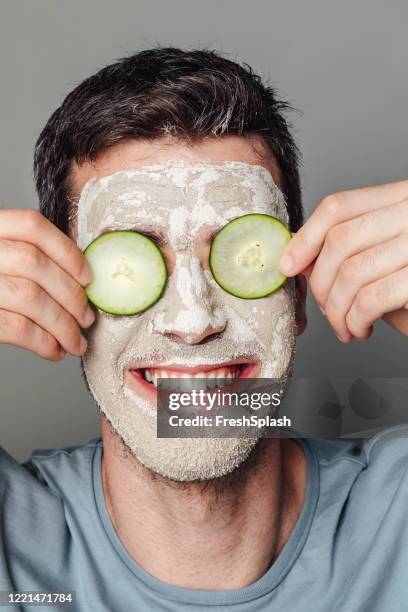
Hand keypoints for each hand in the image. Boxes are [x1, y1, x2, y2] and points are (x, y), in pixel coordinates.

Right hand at [0, 209, 93, 359]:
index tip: (87, 277)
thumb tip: (79, 279)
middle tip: (87, 318)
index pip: (31, 226)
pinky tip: (54, 351)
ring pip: (30, 297)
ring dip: (63, 325)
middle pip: (35, 264)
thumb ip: (23, 258)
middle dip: (71, 295)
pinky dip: (43, 342)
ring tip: (76, 341)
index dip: (66, 251)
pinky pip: (16, 327)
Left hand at [278, 180, 407, 341]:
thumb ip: (351, 253)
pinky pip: (374, 297)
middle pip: (340, 240)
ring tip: (345, 326)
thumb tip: (297, 259)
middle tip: (325, 310)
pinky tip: (361, 328)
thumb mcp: (387, 259)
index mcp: (403, 197)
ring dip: (337, 309)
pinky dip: (356, 319)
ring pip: (353, 272)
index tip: (287, 265)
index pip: (340, 206)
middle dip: (320, 283)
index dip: (305, 237)